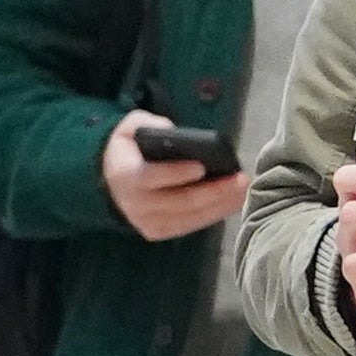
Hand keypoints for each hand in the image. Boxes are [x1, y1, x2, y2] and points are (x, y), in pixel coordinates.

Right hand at [101, 113, 245, 242]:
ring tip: (243, 189)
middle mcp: (135, 204)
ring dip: (221, 204)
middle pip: (180, 201)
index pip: (150, 177)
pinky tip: (233, 202)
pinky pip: (192, 225)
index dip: (176, 173)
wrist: (112, 182)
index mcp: (125, 176)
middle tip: (240, 179)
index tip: (201, 167)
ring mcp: (147, 222)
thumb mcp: (129, 128)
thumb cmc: (129, 151)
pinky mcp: (160, 231)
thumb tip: (172, 131)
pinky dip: (215, 214)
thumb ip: (147, 124)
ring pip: (190, 216)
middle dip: (214, 191)